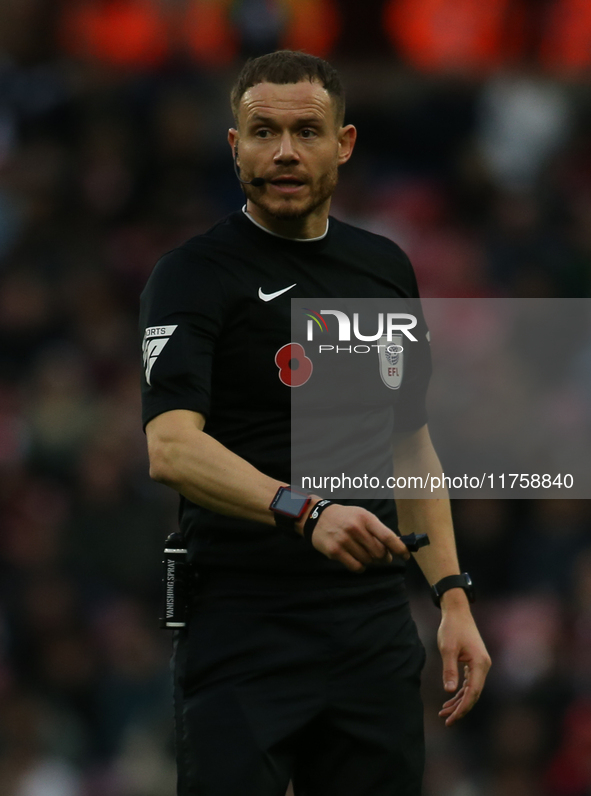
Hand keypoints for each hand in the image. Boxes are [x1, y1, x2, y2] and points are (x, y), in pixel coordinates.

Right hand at [306, 502, 410, 571]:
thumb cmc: (346, 518)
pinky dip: (361, 567)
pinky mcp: (335, 551)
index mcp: (366, 518)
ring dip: (370, 561)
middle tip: (382, 557)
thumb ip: (378, 530)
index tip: (406, 556)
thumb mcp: (362, 516)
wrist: (317, 517)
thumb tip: (396, 547)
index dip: (400, 549)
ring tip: (365, 554)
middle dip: (384, 558)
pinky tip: (357, 560)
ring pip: (368, 561)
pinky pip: (356, 567)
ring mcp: (344, 540)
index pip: (388, 536)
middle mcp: (356, 528)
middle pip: (379, 552)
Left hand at [437, 599, 490, 725]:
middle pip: (474, 694)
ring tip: (444, 712)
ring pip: (471, 689)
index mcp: (480, 664)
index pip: (473, 692)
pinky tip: (450, 699)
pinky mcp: (475, 662)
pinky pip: (469, 682)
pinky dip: (460, 691)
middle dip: (460, 708)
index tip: (451, 718)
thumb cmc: (452, 628)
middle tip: (446, 721)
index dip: (462, 708)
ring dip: (459, 701)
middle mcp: (483, 666)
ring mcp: (480, 664)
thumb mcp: (447, 649)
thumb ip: (449, 670)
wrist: (457, 611)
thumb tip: (450, 691)